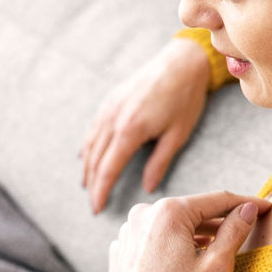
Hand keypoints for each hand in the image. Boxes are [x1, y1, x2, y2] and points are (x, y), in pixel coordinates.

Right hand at [81, 36, 211, 213]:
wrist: (181, 62)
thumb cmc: (185, 98)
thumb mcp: (177, 135)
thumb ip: (159, 163)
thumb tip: (147, 188)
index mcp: (130, 131)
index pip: (108, 169)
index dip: (101, 191)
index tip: (97, 208)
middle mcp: (113, 120)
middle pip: (95, 160)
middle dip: (92, 184)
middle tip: (93, 205)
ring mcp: (109, 108)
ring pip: (90, 144)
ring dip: (87, 167)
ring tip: (88, 184)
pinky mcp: (110, 100)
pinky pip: (93, 128)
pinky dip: (88, 146)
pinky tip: (86, 155)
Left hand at [104, 192, 271, 271]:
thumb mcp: (216, 266)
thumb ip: (235, 231)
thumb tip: (249, 209)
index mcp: (168, 212)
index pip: (217, 200)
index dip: (245, 203)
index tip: (265, 206)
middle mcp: (143, 213)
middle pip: (192, 210)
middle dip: (218, 219)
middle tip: (244, 225)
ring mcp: (128, 230)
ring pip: (171, 224)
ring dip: (194, 232)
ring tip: (216, 244)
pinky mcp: (121, 248)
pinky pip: (152, 237)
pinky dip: (171, 243)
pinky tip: (184, 259)